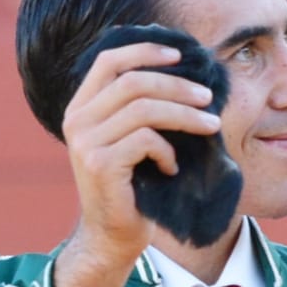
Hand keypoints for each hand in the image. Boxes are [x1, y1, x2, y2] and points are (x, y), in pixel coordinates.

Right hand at [53, 40, 221, 286]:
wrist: (112, 236)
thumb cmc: (131, 186)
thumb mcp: (131, 139)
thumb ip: (140, 106)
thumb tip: (182, 71)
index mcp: (80, 108)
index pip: (108, 60)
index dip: (145, 50)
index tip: (179, 55)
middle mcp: (77, 120)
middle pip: (133, 81)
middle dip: (178, 85)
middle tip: (208, 97)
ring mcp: (85, 142)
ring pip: (144, 108)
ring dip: (184, 115)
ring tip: (210, 127)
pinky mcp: (100, 164)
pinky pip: (145, 140)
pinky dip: (168, 151)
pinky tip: (172, 168)